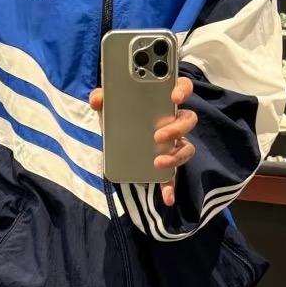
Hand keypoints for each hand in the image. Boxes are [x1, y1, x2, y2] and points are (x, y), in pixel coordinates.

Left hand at [89, 76, 196, 205]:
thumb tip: (97, 98)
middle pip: (188, 120)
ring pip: (187, 148)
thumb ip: (102, 99)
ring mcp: (173, 145)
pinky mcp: (166, 165)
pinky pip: (173, 177)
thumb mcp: (108, 108)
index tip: (174, 96)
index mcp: (162, 103)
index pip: (182, 88)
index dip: (183, 89)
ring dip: (176, 156)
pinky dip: (170, 187)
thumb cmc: (117, 118)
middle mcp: (173, 122)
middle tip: (157, 136)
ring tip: (158, 163)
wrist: (114, 143)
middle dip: (176, 128)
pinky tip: (167, 198)